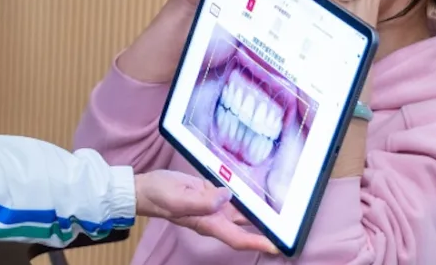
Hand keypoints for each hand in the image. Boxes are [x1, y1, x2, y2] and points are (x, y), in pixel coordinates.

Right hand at [135, 170, 278, 253]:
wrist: (146, 188)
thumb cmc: (158, 195)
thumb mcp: (177, 198)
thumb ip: (202, 201)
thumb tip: (226, 196)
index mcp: (207, 223)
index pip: (237, 238)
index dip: (257, 243)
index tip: (277, 247)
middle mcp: (214, 218)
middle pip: (245, 228)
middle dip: (265, 231)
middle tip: (288, 231)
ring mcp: (213, 207)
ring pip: (241, 213)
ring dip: (259, 214)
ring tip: (282, 212)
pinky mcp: (211, 194)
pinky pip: (232, 197)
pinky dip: (245, 197)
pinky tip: (258, 193)